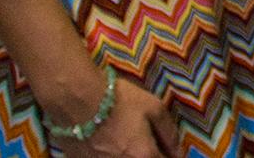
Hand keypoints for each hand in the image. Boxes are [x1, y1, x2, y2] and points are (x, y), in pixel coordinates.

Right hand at [67, 77, 183, 157]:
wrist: (76, 101)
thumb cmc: (119, 100)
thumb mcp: (153, 107)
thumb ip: (169, 132)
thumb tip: (177, 151)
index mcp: (144, 155)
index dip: (169, 157)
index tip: (168, 152)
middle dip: (151, 157)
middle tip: (147, 146)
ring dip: (131, 156)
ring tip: (128, 145)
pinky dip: (111, 157)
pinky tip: (110, 147)